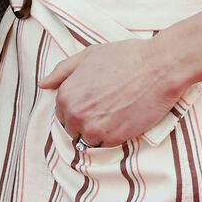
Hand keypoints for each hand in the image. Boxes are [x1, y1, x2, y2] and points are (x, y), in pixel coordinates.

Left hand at [38, 38, 186, 147]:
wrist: (158, 67)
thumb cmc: (125, 57)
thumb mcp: (88, 56)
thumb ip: (62, 71)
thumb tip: (43, 84)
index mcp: (66, 95)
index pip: (62, 113)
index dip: (78, 106)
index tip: (94, 99)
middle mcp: (75, 115)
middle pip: (73, 129)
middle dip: (86, 120)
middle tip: (107, 105)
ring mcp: (93, 129)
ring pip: (88, 139)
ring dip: (99, 130)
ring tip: (116, 111)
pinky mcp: (113, 139)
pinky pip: (105, 145)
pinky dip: (113, 136)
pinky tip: (124, 118)